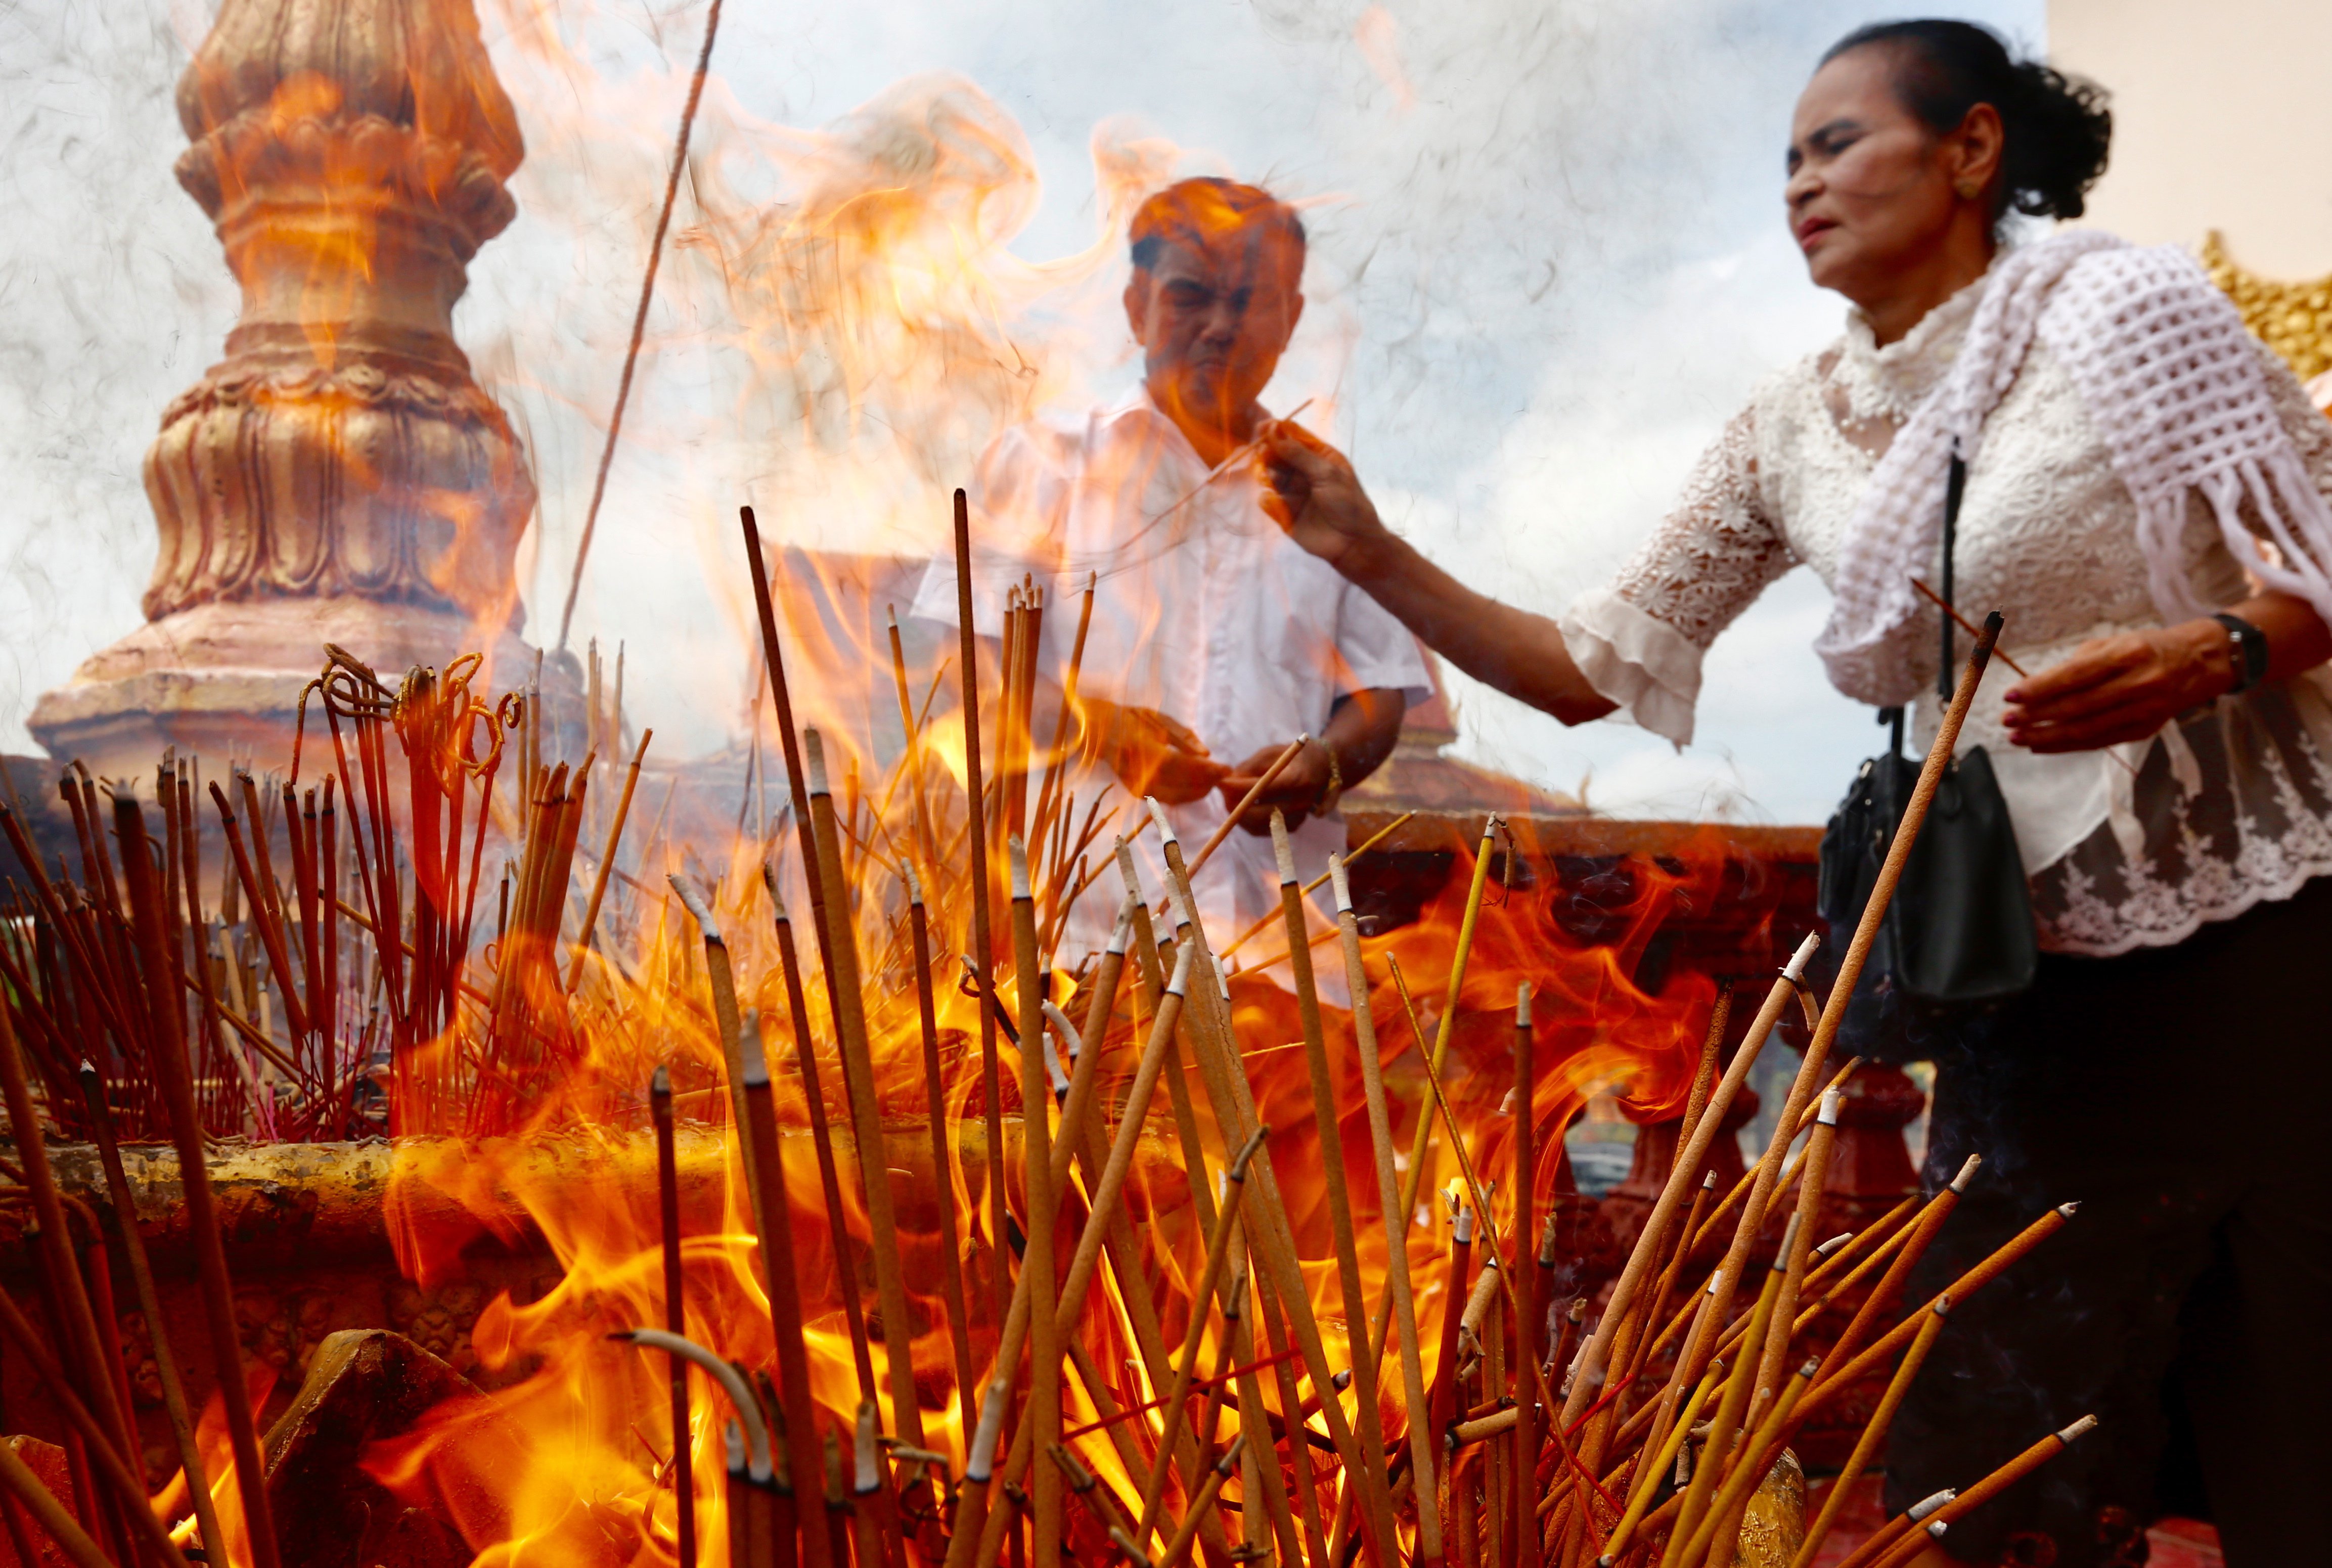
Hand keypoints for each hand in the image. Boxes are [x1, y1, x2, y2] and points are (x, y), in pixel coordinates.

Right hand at [1082, 698, 1227, 803]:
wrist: (1097, 731)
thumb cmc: (1130, 718)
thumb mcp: (1158, 718)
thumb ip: (1183, 737)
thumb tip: (1207, 755)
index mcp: (1140, 747)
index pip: (1179, 765)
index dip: (1205, 770)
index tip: (1226, 768)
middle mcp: (1135, 771)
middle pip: (1179, 786)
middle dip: (1207, 782)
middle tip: (1224, 774)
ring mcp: (1134, 785)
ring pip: (1175, 798)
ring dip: (1199, 791)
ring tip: (1214, 779)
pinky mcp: (1136, 792)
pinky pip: (1167, 798)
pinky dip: (1186, 794)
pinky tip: (1198, 784)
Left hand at [1218, 738, 1331, 834]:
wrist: (1323, 768)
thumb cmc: (1293, 756)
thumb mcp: (1272, 752)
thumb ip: (1250, 766)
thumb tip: (1228, 781)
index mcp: (1299, 778)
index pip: (1265, 788)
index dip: (1240, 788)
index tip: (1222, 783)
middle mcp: (1301, 802)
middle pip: (1261, 814)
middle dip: (1236, 806)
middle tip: (1224, 795)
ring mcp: (1299, 816)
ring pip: (1259, 826)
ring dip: (1240, 815)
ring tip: (1232, 799)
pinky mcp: (1294, 826)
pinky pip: (1264, 830)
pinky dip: (1250, 821)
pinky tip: (1246, 807)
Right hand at [1257, 420, 1389, 567]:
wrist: (1353, 543)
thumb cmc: (1347, 503)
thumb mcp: (1326, 473)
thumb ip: (1298, 453)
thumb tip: (1274, 430)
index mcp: (1319, 456)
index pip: (1294, 437)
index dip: (1277, 430)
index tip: (1262, 428)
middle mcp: (1304, 471)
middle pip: (1278, 454)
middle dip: (1268, 453)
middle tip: (1262, 454)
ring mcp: (1293, 491)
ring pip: (1271, 476)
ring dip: (1267, 474)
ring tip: (1270, 479)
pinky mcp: (1284, 512)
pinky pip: (1268, 501)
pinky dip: (1267, 498)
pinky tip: (1271, 499)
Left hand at [2002, 621, 2233, 752]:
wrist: (2197, 664)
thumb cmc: (2145, 649)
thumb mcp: (2113, 643)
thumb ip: (2077, 664)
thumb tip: (2035, 688)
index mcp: (2129, 654)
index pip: (2075, 676)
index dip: (2040, 688)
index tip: (2011, 695)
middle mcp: (2140, 684)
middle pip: (2078, 706)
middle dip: (2037, 716)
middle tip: (2006, 720)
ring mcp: (2145, 711)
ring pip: (2086, 730)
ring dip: (2046, 737)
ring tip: (2017, 737)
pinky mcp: (2145, 730)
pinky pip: (2098, 742)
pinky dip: (2066, 746)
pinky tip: (2041, 745)